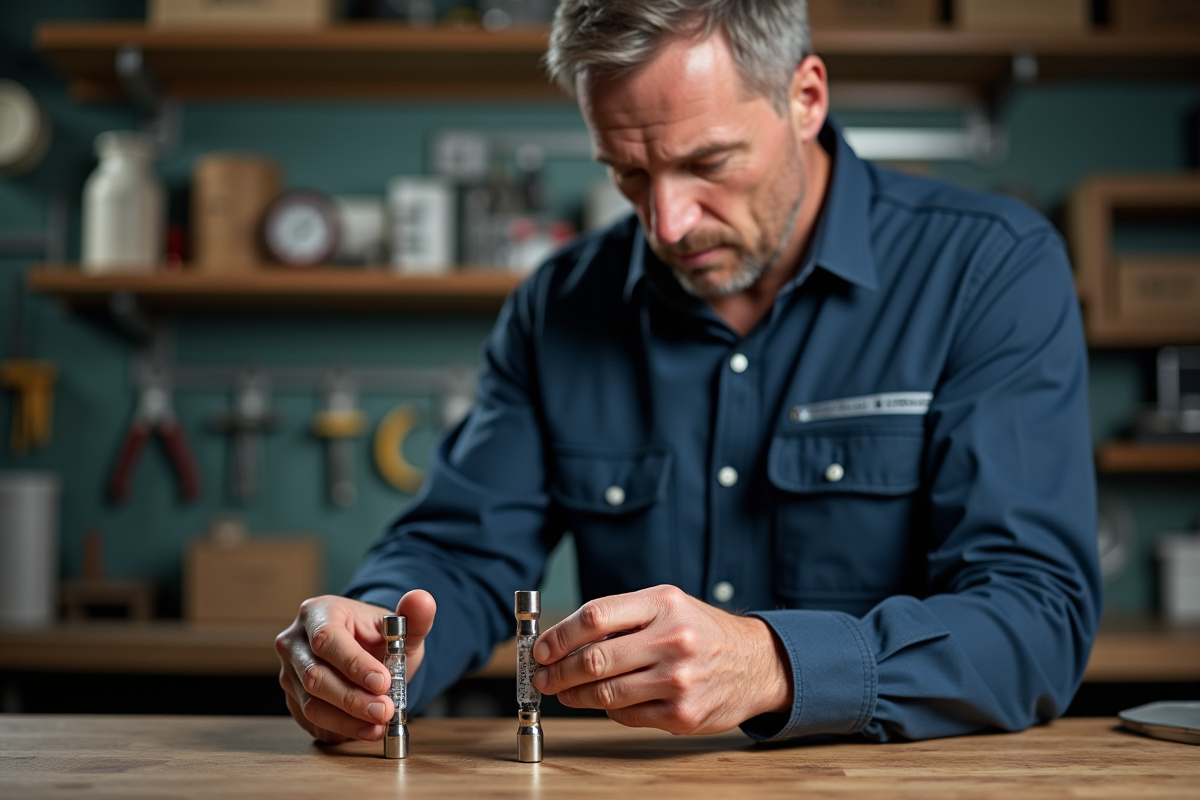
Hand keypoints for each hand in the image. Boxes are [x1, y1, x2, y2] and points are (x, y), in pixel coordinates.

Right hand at [275, 590, 435, 742]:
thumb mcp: (402, 627)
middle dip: (353, 699)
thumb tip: (423, 600)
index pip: (328, 640)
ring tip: (379, 725)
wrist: (369, 653)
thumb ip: (416, 616)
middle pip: (315, 676)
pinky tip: (365, 730)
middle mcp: (295, 642)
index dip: (354, 664)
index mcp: (318, 613)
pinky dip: (340, 730)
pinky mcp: (293, 700)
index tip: (383, 682)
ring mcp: (290, 673)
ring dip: (347, 720)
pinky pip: (311, 722)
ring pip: (311, 705)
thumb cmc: (381, 637)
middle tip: (385, 711)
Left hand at [532, 585, 791, 733]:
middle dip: (559, 671)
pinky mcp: (682, 713)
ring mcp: (679, 680)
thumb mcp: (667, 606)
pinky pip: (627, 715)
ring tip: (564, 691)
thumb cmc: (701, 631)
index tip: (541, 648)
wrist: (755, 663)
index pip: (595, 617)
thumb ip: (621, 618)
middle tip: (543, 676)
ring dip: (575, 695)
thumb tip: (564, 640)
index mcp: (664, 604)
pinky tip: (603, 701)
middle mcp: (673, 639)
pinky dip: (607, 709)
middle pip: (595, 658)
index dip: (559, 635)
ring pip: (606, 692)